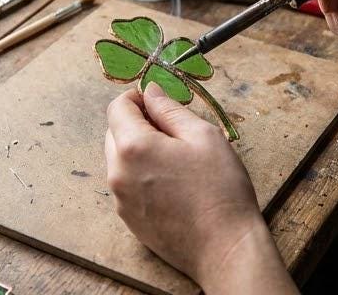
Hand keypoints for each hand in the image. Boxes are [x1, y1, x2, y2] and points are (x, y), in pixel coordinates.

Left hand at [105, 85, 295, 294]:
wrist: (223, 245)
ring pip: (120, 159)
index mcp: (134, 148)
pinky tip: (173, 180)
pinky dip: (142, 172)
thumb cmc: (219, 187)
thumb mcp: (202, 135)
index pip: (117, 108)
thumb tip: (151, 92)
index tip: (160, 101)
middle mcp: (117, 174)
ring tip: (177, 156)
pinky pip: (126, 183)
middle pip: (114, 132)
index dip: (137, 97)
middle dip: (138, 122)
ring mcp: (120, 200)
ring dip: (140, 147)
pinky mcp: (128, 219)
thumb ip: (170, 110)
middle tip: (174, 128)